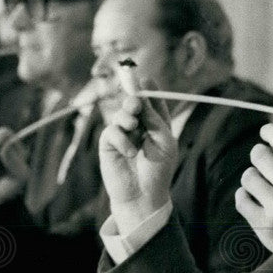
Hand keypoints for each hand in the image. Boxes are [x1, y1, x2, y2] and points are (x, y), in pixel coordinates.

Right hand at [99, 89, 176, 232]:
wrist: (144, 194)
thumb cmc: (158, 169)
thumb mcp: (163, 140)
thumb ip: (152, 117)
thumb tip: (140, 95)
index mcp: (157, 123)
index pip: (152, 100)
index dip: (148, 88)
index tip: (145, 77)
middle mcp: (140, 126)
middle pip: (134, 102)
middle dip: (134, 99)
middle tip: (135, 103)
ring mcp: (123, 134)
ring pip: (121, 114)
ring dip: (127, 117)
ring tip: (133, 127)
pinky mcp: (109, 144)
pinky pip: (112, 132)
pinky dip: (122, 140)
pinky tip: (131, 153)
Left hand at [236, 122, 272, 272]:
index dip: (269, 131)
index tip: (267, 133)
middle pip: (259, 154)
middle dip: (261, 153)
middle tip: (266, 160)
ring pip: (248, 177)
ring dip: (254, 175)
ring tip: (263, 181)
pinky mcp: (264, 227)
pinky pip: (241, 200)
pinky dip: (245, 195)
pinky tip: (254, 197)